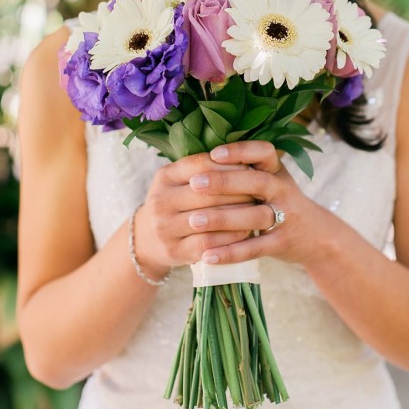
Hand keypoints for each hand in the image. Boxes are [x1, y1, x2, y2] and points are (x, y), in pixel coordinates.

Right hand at [133, 153, 255, 277]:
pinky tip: (246, 233)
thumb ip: (205, 167)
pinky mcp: (174, 250)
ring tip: (258, 211)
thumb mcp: (181, 180)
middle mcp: (161, 200)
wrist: (147, 238)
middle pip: (207, 192)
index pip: (202, 165)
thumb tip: (246, 157)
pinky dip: (230, 238)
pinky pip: (208, 243)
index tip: (252, 167)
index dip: (230, 165)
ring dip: (238, 215)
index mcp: (165, 176)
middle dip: (239, 191)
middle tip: (261, 191)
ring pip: (209, 218)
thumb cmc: (176, 202)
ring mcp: (165, 227)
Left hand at [186, 140, 326, 268]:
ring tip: (193, 221)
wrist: (314, 235)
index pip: (263, 152)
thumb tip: (197, 160)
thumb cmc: (278, 201)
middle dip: (224, 182)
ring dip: (223, 218)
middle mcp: (283, 189)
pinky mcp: (282, 243)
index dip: (240, 151)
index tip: (213, 154)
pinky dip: (231, 252)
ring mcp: (286, 216)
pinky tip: (207, 256)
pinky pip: (255, 248)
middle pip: (256, 182)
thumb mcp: (269, 179)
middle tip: (195, 184)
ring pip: (255, 216)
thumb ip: (242, 169)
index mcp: (276, 170)